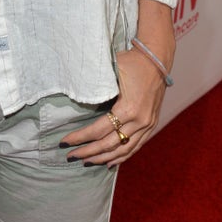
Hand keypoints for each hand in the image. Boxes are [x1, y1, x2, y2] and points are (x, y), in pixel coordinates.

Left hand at [61, 48, 167, 166]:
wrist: (157, 58)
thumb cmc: (131, 62)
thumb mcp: (111, 70)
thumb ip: (95, 87)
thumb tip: (73, 97)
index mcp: (129, 108)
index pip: (99, 130)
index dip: (80, 138)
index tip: (64, 142)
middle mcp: (140, 121)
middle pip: (109, 144)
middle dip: (88, 152)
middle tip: (70, 156)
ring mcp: (148, 125)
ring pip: (123, 150)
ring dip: (104, 158)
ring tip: (87, 162)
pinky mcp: (151, 124)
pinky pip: (136, 146)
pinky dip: (122, 156)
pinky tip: (110, 163)